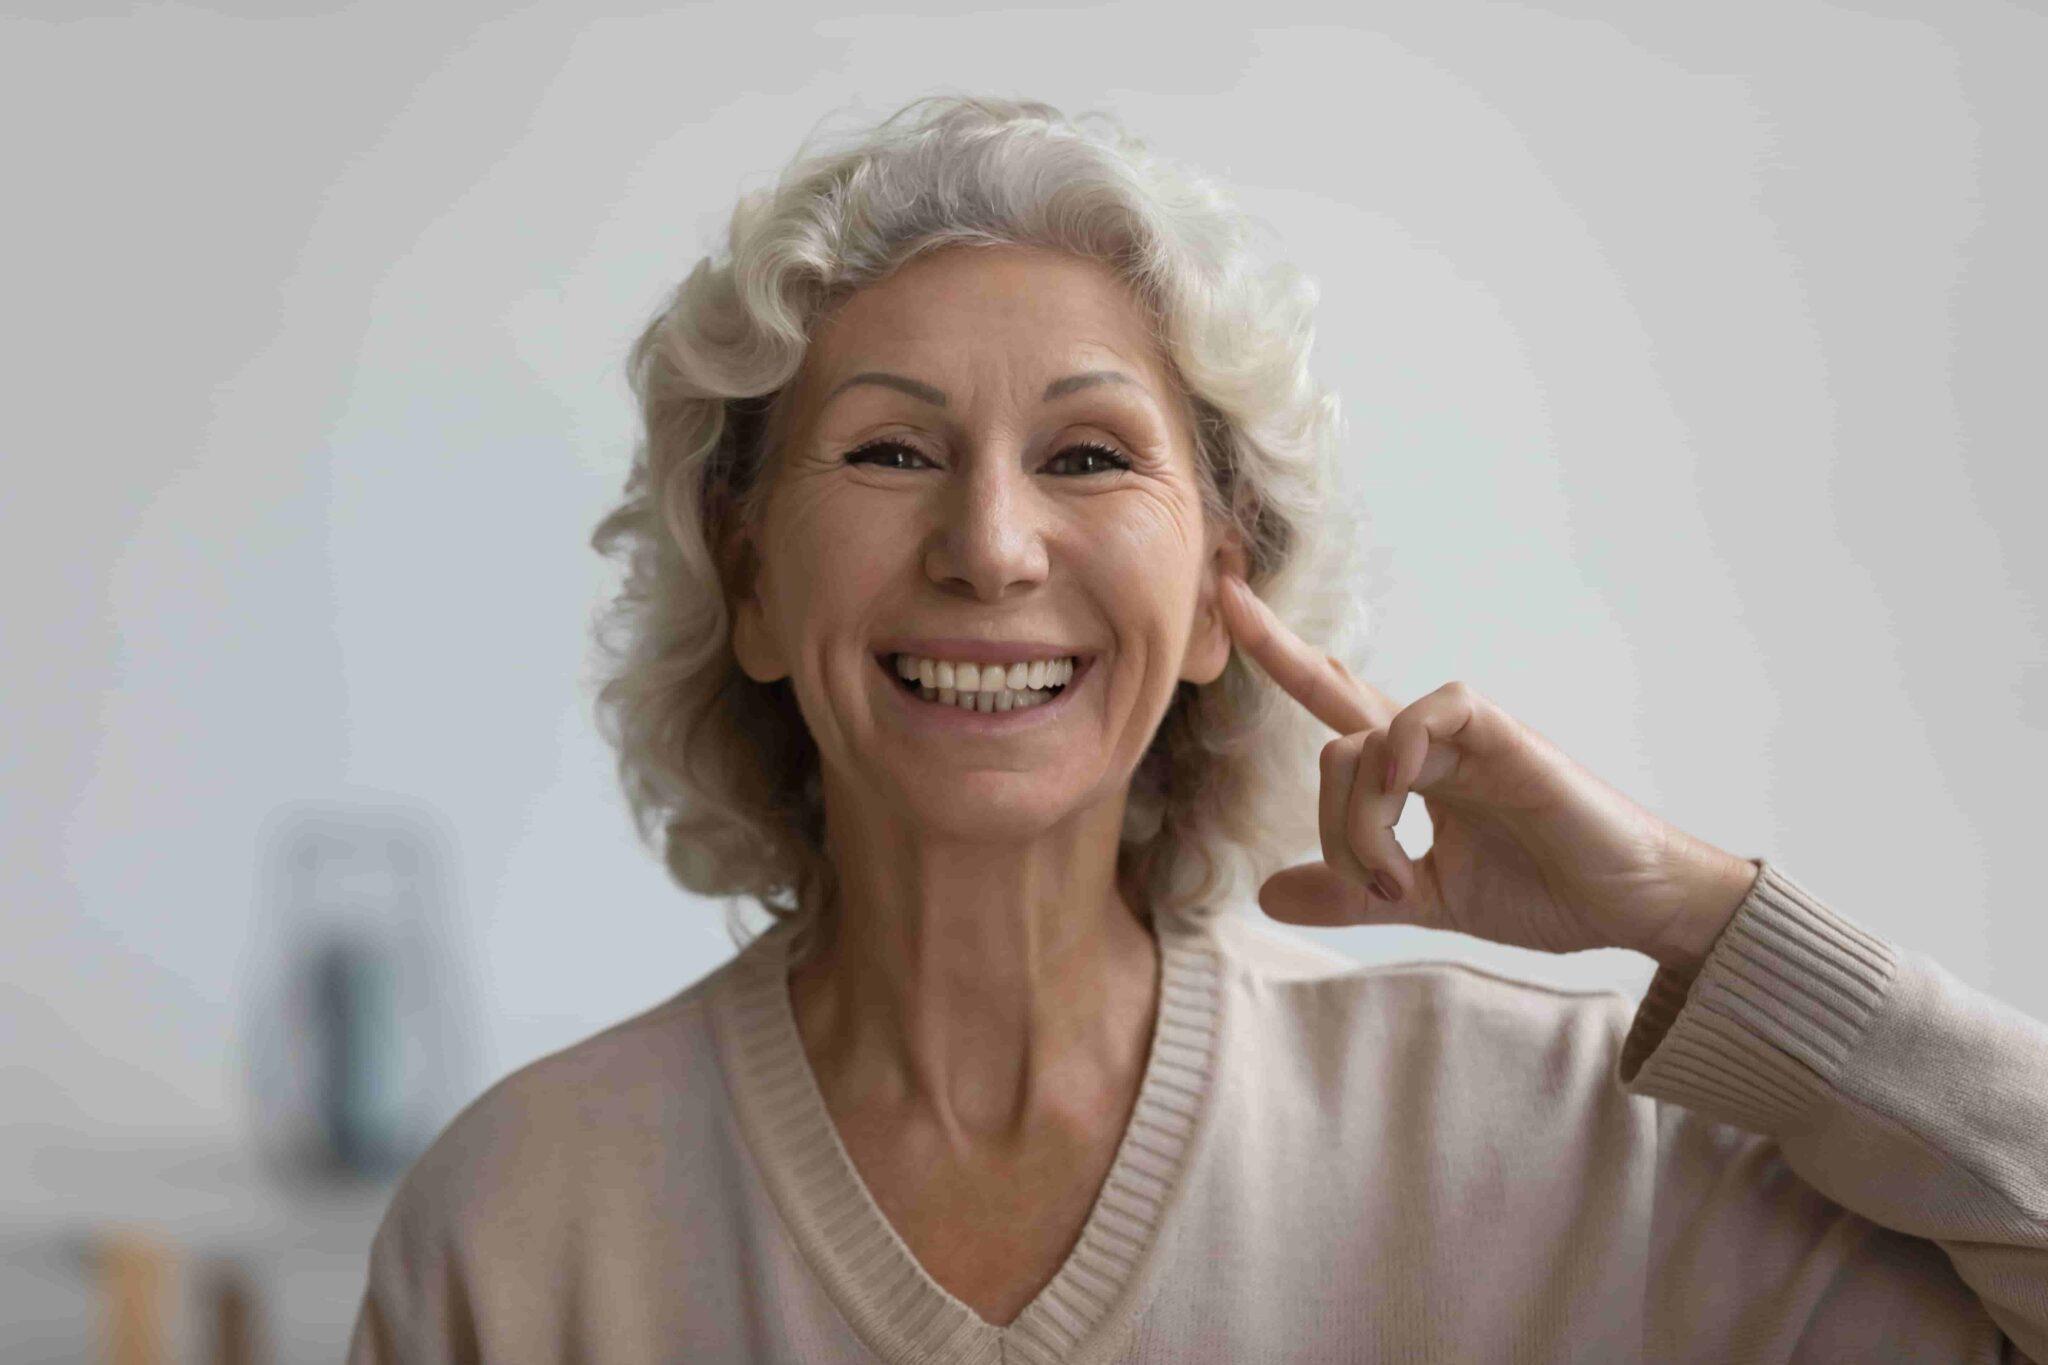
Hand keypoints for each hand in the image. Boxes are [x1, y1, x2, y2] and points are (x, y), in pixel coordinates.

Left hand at [1215, 574, 1758, 968]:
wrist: (1632, 908)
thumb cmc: (1542, 892)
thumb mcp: (1426, 901)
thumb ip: (1351, 895)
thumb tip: (1266, 895)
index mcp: (1411, 771)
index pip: (1331, 697)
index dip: (1280, 649)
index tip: (1225, 595)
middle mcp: (1430, 741)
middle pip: (1332, 711)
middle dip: (1313, 769)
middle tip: (1371, 881)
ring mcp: (1467, 735)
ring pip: (1364, 738)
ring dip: (1361, 825)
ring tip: (1398, 884)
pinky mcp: (1507, 736)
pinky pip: (1432, 711)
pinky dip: (1402, 751)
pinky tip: (1408, 796)